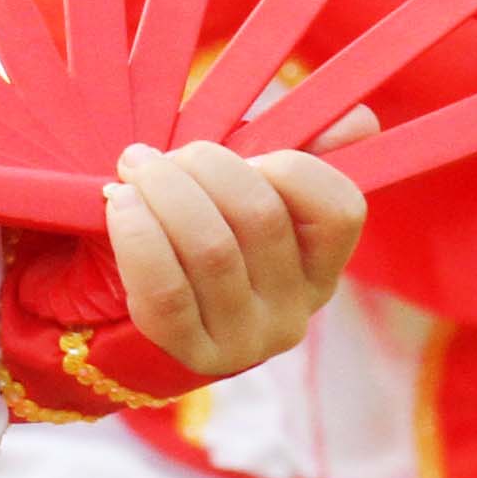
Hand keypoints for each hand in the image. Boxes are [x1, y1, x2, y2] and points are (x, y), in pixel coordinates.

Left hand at [106, 139, 367, 381]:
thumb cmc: (194, 232)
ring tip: (133, 170)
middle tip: (157, 154)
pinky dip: (138, 234)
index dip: (288, 166)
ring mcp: (246, 341)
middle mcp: (294, 312)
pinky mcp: (189, 357)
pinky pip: (166, 291)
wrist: (122, 316)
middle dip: (203, 165)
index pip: (340, 210)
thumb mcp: (244, 191)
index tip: (242, 151)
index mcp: (319, 267)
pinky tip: (119, 203)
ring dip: (163, 190)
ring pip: (212, 248)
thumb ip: (303, 152)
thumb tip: (357, 120)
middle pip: (261, 216)